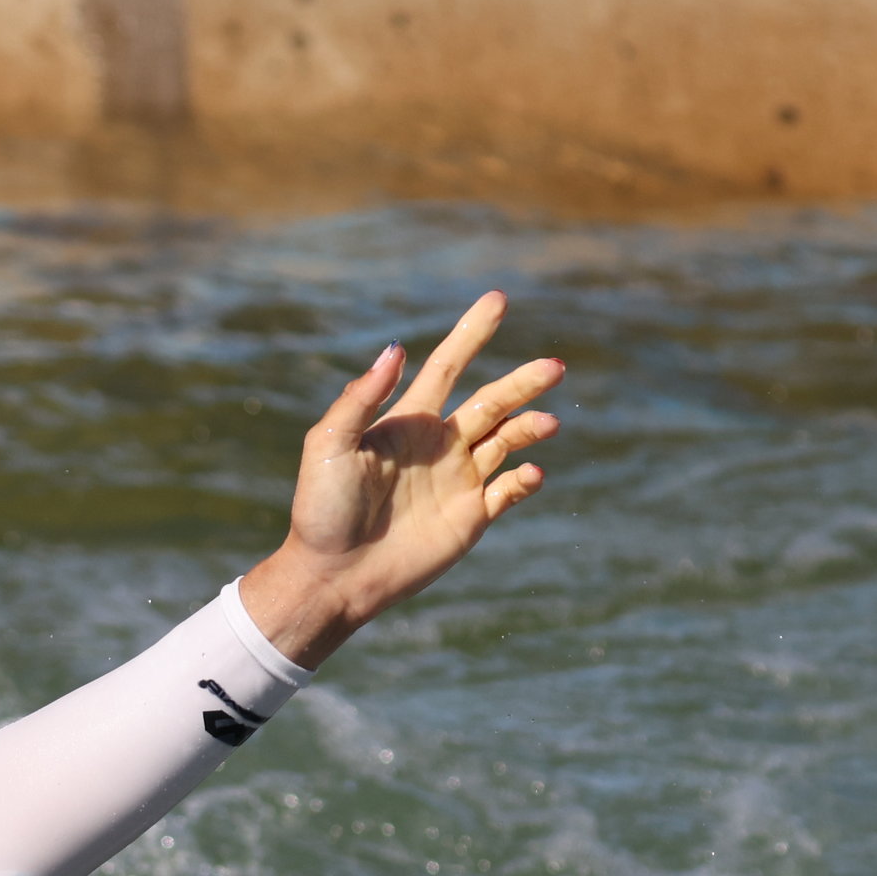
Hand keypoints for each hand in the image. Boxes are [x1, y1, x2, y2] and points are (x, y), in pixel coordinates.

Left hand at [240, 292, 560, 671]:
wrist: (332, 575)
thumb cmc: (321, 509)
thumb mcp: (329, 445)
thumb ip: (361, 398)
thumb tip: (396, 349)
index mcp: (408, 422)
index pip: (448, 366)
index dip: (472, 333)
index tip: (497, 300)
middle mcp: (439, 446)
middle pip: (492, 402)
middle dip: (523, 383)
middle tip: (555, 367)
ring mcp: (458, 481)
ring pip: (508, 441)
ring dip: (530, 428)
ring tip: (547, 423)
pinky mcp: (469, 518)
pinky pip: (509, 492)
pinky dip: (526, 479)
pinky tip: (531, 472)